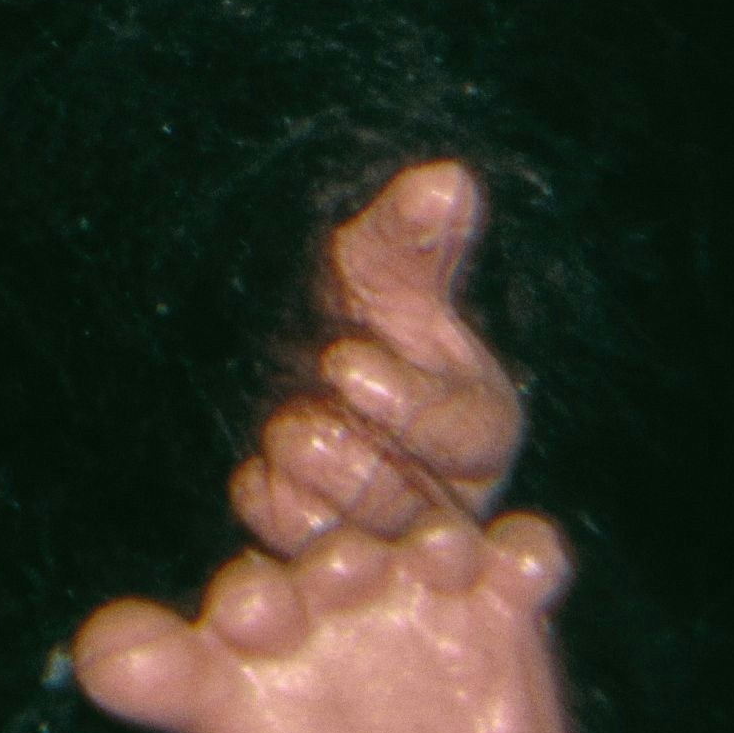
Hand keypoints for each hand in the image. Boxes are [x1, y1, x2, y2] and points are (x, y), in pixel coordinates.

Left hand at [76, 514, 605, 732]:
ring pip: (417, 545)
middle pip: (319, 568)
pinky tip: (528, 567)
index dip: (214, 616)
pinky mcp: (498, 618)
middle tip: (344, 585)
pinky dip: (527, 553)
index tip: (240, 629)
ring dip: (428, 544)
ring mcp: (406, 608)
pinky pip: (518, 561)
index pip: (205, 625)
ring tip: (440, 561)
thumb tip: (96, 663)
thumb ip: (191, 726)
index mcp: (234, 670)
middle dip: (328, 568)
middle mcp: (315, 617)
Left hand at [232, 159, 525, 556]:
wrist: (281, 351)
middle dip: (349, 457)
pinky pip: (308, 551)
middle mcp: (447, 487)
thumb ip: (410, 234)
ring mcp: (388, 528)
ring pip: (362, 532)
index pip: (467, 431)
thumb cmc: (350, 306)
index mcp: (479, 418)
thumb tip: (446, 181)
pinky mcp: (331, 550)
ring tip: (277, 435)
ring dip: (310, 482)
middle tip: (293, 415)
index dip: (405, 404)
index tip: (342, 363)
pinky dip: (277, 512)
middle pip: (415, 499)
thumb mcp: (374, 265)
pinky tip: (253, 479)